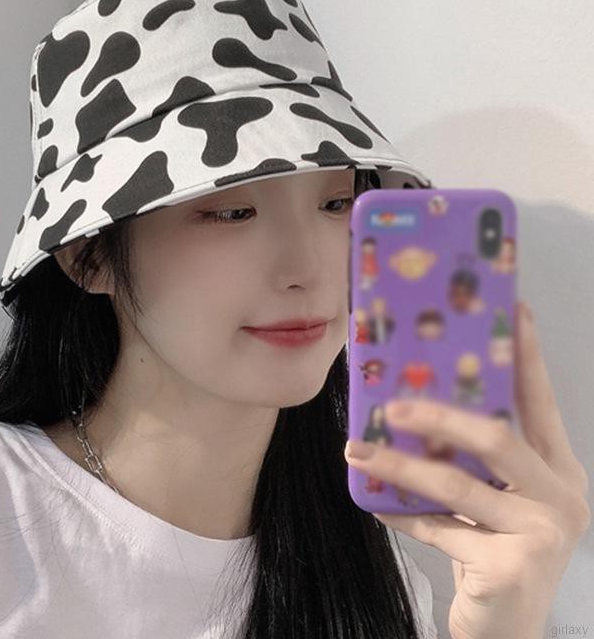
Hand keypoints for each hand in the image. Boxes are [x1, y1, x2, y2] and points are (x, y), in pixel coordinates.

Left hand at [344, 300, 589, 638]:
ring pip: (456, 483)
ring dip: (399, 465)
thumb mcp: (492, 498)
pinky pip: (439, 528)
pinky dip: (402, 514)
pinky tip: (375, 503)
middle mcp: (561, 496)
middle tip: (391, 406)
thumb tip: (409, 406)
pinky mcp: (512, 567)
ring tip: (357, 450)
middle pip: (497, 435)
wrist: (507, 631)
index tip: (514, 312)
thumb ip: (469, 459)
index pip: (540, 403)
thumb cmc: (494, 552)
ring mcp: (543, 534)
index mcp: (557, 470)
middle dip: (437, 414)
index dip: (527, 357)